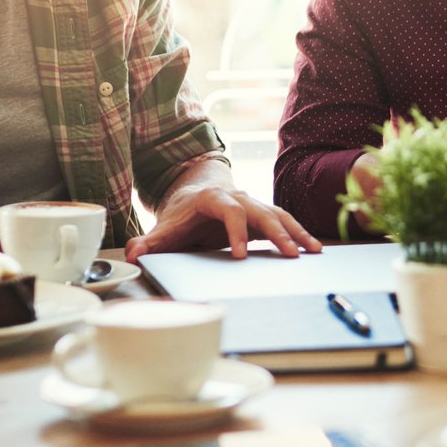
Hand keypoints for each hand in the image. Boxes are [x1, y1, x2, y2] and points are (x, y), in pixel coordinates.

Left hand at [127, 185, 321, 259]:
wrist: (196, 190)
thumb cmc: (181, 214)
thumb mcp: (164, 228)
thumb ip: (150, 242)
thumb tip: (133, 255)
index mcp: (212, 198)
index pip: (228, 211)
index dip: (235, 231)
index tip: (239, 255)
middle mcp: (238, 197)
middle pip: (261, 211)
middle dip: (277, 233)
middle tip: (290, 255)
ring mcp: (254, 204)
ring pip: (279, 214)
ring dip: (297, 232)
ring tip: (313, 251)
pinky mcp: (263, 214)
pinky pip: (285, 221)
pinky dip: (299, 233)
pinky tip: (313, 249)